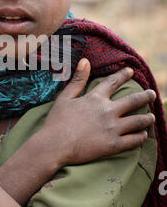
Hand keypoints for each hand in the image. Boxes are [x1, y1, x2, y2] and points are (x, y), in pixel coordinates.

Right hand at [41, 59, 155, 165]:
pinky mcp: (113, 145)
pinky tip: (142, 135)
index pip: (113, 82)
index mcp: (95, 98)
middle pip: (133, 101)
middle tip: (152, 93)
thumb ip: (78, 80)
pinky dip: (141, 136)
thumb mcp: (65, 97)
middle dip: (146, 96)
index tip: (131, 71)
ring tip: (151, 117)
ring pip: (138, 121)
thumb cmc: (56, 122)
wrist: (54, 146)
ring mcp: (112, 128)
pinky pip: (134, 140)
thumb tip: (85, 61)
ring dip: (147, 118)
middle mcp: (107, 111)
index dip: (123, 75)